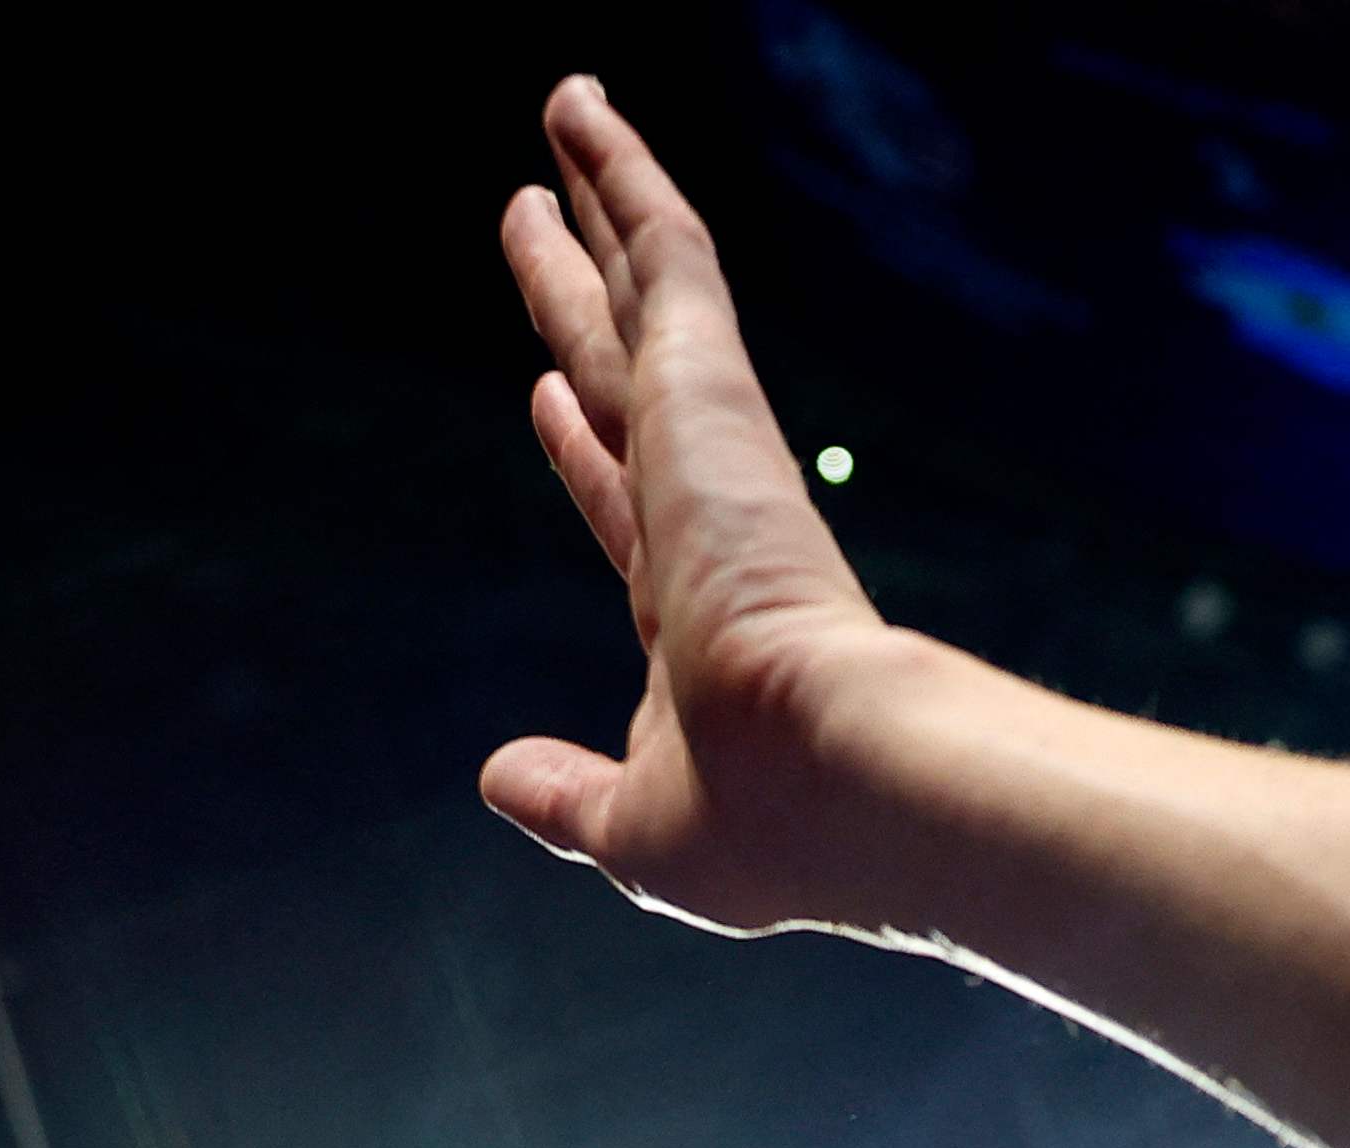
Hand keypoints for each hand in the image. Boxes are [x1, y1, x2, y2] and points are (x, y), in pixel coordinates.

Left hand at [483, 76, 911, 931]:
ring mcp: (711, 452)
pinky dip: (623, 178)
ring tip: (563, 116)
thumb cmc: (767, 833)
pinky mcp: (712, 398)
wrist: (850, 784)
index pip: (622, 507)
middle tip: (540, 222)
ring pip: (641, 292)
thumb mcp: (634, 830)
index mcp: (695, 620)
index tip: (547, 394)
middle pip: (623, 378)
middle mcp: (702, 518)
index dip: (581, 449)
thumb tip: (499, 779)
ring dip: (599, 202)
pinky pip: (664, 256)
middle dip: (581, 302)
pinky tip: (580, 111)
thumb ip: (565, 796)